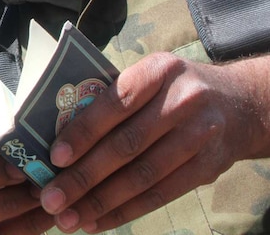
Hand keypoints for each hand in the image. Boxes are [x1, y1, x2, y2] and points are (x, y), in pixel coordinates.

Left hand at [40, 52, 269, 232]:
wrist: (238, 104)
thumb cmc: (170, 89)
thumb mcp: (148, 76)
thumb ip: (112, 98)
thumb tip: (56, 134)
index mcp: (159, 70)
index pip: (116, 102)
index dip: (85, 132)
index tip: (55, 157)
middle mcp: (183, 100)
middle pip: (127, 144)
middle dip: (84, 176)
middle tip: (52, 199)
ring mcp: (199, 135)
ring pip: (143, 175)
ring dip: (101, 201)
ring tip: (70, 218)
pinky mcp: (208, 167)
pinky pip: (161, 193)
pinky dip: (126, 210)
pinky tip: (99, 220)